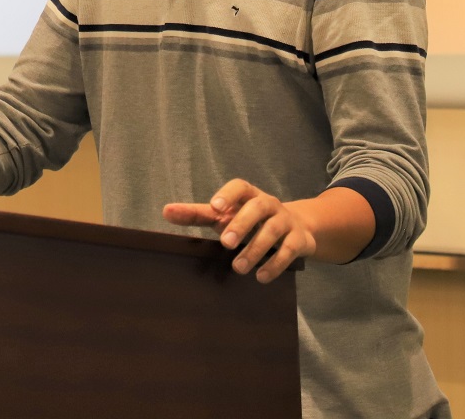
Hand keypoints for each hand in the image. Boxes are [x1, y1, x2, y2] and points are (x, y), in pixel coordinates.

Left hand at [163, 178, 315, 283]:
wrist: (296, 227)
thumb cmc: (249, 220)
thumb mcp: (225, 215)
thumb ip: (197, 214)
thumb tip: (166, 211)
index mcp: (249, 195)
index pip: (239, 187)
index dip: (228, 194)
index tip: (215, 207)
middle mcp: (268, 204)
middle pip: (257, 208)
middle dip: (242, 224)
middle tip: (226, 243)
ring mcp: (285, 220)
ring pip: (273, 230)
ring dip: (256, 249)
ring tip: (239, 267)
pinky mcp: (299, 239)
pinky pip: (289, 250)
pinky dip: (275, 264)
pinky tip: (261, 277)